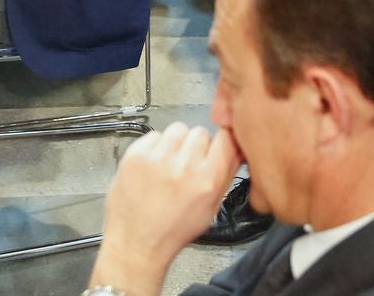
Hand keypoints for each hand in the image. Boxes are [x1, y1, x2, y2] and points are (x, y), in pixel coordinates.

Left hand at [89, 124, 241, 294]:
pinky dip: (155, 147)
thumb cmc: (174, 230)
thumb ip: (226, 175)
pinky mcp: (136, 155)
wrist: (136, 244)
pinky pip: (154, 135)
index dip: (221, 141)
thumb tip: (237, 148)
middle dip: (195, 146)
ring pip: (178, 129)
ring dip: (176, 143)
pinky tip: (152, 166)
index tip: (215, 147)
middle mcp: (185, 165)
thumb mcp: (211, 208)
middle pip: (200, 132)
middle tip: (186, 164)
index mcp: (208, 178)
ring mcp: (158, 158)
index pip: (226, 136)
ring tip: (168, 164)